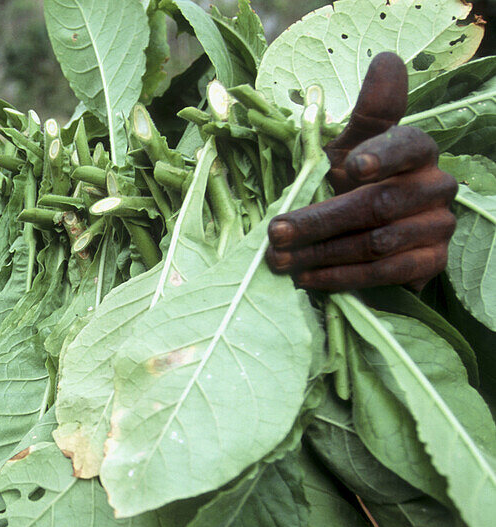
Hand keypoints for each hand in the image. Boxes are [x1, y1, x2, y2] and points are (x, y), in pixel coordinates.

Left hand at [266, 52, 457, 291]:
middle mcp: (436, 186)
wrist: (369, 238)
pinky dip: (341, 278)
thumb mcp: (350, 148)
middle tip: (276, 233)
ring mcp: (438, 226)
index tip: (347, 166)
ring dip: (322, 254)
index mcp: (416, 150)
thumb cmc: (351, 184)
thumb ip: (368, 111)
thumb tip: (387, 59)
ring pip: (376, 243)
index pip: (405, 145)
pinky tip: (307, 280)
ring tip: (281, 262)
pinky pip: (385, 273)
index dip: (379, 155)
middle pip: (377, 203)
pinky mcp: (431, 263)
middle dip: (320, 220)